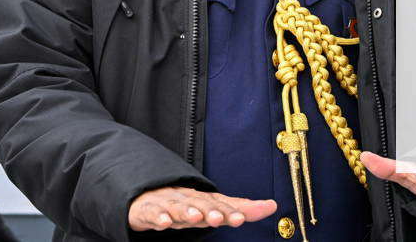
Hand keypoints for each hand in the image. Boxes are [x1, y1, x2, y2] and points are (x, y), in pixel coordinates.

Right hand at [128, 186, 275, 231]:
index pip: (222, 203)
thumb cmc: (182, 204)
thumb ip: (238, 208)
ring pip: (179, 207)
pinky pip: (152, 213)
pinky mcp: (147, 209)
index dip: (234, 210)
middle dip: (214, 211)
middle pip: (202, 204)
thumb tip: (271, 206)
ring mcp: (167, 203)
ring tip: (198, 218)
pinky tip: (164, 221)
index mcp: (203, 199)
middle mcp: (188, 198)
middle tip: (225, 219)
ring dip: (189, 212)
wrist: (143, 194)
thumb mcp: (209, 207)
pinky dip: (158, 216)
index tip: (247, 215)